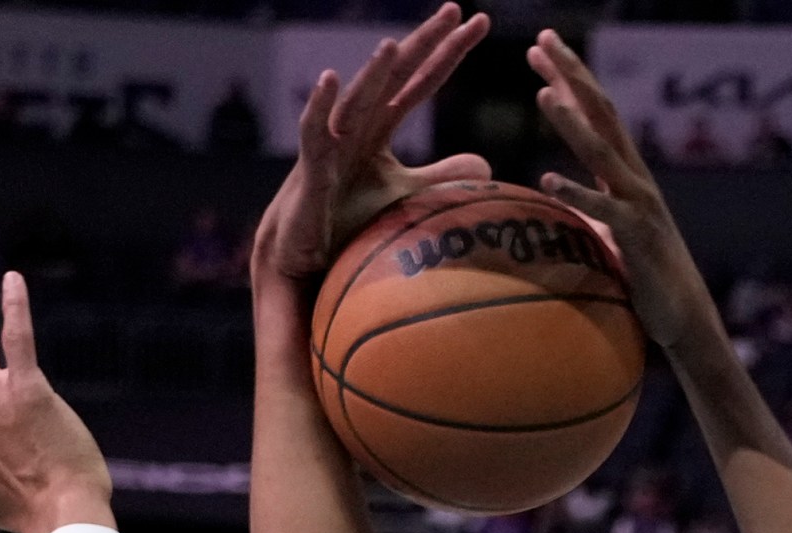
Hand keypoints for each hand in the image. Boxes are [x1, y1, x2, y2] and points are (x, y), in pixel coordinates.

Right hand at [254, 3, 492, 283]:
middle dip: (424, 42)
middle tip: (454, 9)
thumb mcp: (406, 194)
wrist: (305, 249)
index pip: (422, 81)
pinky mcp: (311, 168)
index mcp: (380, 124)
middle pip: (395, 75)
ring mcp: (333, 141)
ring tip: (393, 45)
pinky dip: (320, 105)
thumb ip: (441, 175)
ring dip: (373, 72)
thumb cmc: (349, 215)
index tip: (479, 24)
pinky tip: (330, 79)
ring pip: (357, 98)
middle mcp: (357, 123)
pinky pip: (313, 132)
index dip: (449, 53)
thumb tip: (486, 166)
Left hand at [528, 29, 711, 350]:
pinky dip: (576, 194)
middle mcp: (636, 179)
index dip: (570, 78)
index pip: (595, 113)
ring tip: (542, 93)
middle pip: (602, 114)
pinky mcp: (637, 237)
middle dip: (572, 74)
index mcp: (625, 174)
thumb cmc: (646, 279)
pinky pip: (603, 212)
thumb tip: (559, 205)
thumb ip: (590, 211)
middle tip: (542, 40)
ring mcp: (640, 204)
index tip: (540, 48)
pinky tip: (549, 179)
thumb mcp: (611, 234)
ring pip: (602, 153)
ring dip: (572, 121)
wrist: (685, 319)